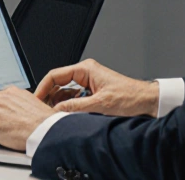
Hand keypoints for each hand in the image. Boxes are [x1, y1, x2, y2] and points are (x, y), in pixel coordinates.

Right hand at [34, 59, 158, 117]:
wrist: (148, 102)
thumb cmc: (131, 98)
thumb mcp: (100, 104)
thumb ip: (75, 108)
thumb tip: (56, 110)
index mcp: (86, 69)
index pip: (55, 75)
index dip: (43, 87)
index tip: (35, 98)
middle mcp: (86, 73)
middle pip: (58, 83)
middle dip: (50, 96)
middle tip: (42, 109)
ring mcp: (89, 82)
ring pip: (66, 92)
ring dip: (60, 103)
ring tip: (54, 114)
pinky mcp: (93, 92)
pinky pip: (75, 97)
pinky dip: (70, 106)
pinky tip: (67, 114)